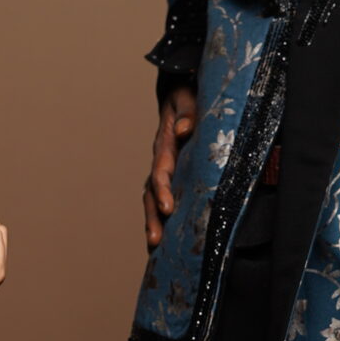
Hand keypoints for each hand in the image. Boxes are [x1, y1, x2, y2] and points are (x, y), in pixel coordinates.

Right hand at [144, 85, 197, 250]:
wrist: (180, 91)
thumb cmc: (186, 94)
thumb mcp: (188, 97)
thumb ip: (188, 111)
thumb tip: (183, 129)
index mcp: (164, 145)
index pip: (161, 172)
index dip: (162, 190)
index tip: (167, 208)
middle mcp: (161, 161)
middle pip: (151, 193)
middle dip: (152, 217)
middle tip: (155, 240)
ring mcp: (164, 170)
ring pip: (153, 200)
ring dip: (153, 223)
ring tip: (155, 249)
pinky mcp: (173, 176)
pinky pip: (164, 199)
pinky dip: (162, 219)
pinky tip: (166, 241)